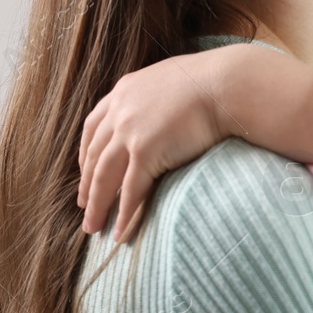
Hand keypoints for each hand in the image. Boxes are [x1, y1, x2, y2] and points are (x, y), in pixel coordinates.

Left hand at [77, 46, 239, 240]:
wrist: (227, 83)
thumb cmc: (212, 81)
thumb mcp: (171, 80)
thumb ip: (155, 97)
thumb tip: (161, 110)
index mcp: (124, 91)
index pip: (93, 127)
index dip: (86, 154)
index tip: (85, 172)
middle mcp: (120, 110)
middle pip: (94, 156)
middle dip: (87, 185)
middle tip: (85, 207)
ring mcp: (129, 131)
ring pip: (104, 177)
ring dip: (98, 206)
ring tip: (93, 227)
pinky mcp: (145, 150)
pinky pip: (130, 189)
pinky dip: (124, 214)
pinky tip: (120, 232)